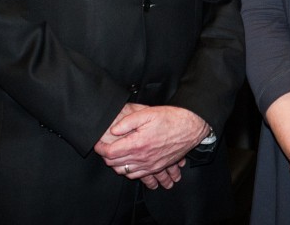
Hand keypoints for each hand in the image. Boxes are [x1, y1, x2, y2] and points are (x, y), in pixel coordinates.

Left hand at [94, 104, 209, 186]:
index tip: (98, 143)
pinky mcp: (157, 167)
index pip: (110, 153)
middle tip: (106, 146)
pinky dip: (129, 171)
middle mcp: (143, 158)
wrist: (191, 127)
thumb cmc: (171, 118)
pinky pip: (138, 176)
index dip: (100, 148)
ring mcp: (150, 165)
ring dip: (117, 164)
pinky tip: (130, 163)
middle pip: (114, 164)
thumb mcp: (147, 113)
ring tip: (116, 154)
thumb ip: (127, 122)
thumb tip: (113, 131)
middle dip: (106, 156)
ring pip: (124, 172)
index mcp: (138, 144)